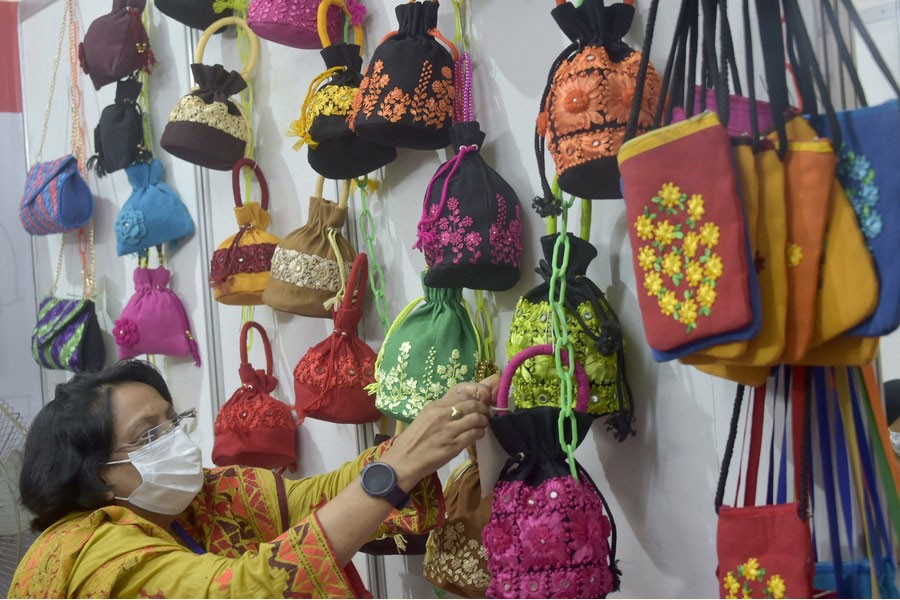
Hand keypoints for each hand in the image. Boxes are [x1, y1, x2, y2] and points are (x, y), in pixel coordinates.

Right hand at [381, 374, 498, 490]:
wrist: (404, 461)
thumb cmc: (413, 440)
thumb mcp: (424, 418)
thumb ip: (442, 411)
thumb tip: (462, 407)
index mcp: (434, 406)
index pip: (462, 395)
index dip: (474, 399)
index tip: (478, 404)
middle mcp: (442, 415)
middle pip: (472, 405)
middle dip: (483, 409)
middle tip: (485, 414)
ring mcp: (448, 430)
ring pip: (476, 418)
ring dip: (483, 421)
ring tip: (482, 424)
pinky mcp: (454, 445)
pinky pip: (475, 434)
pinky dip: (480, 433)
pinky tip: (477, 435)